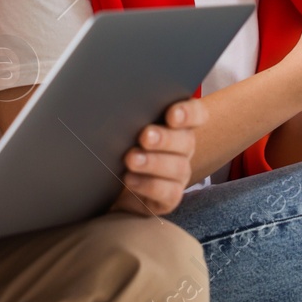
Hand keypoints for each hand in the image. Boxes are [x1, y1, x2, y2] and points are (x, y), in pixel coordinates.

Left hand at [114, 98, 206, 215]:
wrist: (106, 184)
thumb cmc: (116, 146)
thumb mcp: (122, 128)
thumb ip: (130, 116)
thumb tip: (116, 103)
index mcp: (177, 125)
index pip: (195, 114)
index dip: (189, 113)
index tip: (172, 115)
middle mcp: (182, 148)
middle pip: (186, 140)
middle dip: (165, 138)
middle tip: (145, 136)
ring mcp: (178, 174)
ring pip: (178, 167)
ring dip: (154, 162)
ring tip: (131, 159)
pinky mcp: (170, 197)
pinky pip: (168, 192)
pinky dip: (149, 185)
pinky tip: (130, 179)